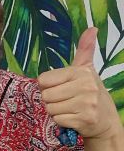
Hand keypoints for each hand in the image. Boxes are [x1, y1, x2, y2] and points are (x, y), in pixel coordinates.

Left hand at [39, 27, 120, 141]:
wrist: (106, 121)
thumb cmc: (91, 94)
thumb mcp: (87, 70)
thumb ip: (85, 50)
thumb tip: (92, 28)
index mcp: (81, 72)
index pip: (43, 79)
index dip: (48, 86)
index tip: (61, 88)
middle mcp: (86, 86)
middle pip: (45, 95)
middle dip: (52, 100)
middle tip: (66, 100)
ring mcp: (86, 103)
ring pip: (50, 109)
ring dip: (56, 111)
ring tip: (70, 109)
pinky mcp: (85, 119)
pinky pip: (57, 120)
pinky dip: (62, 121)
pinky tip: (74, 118)